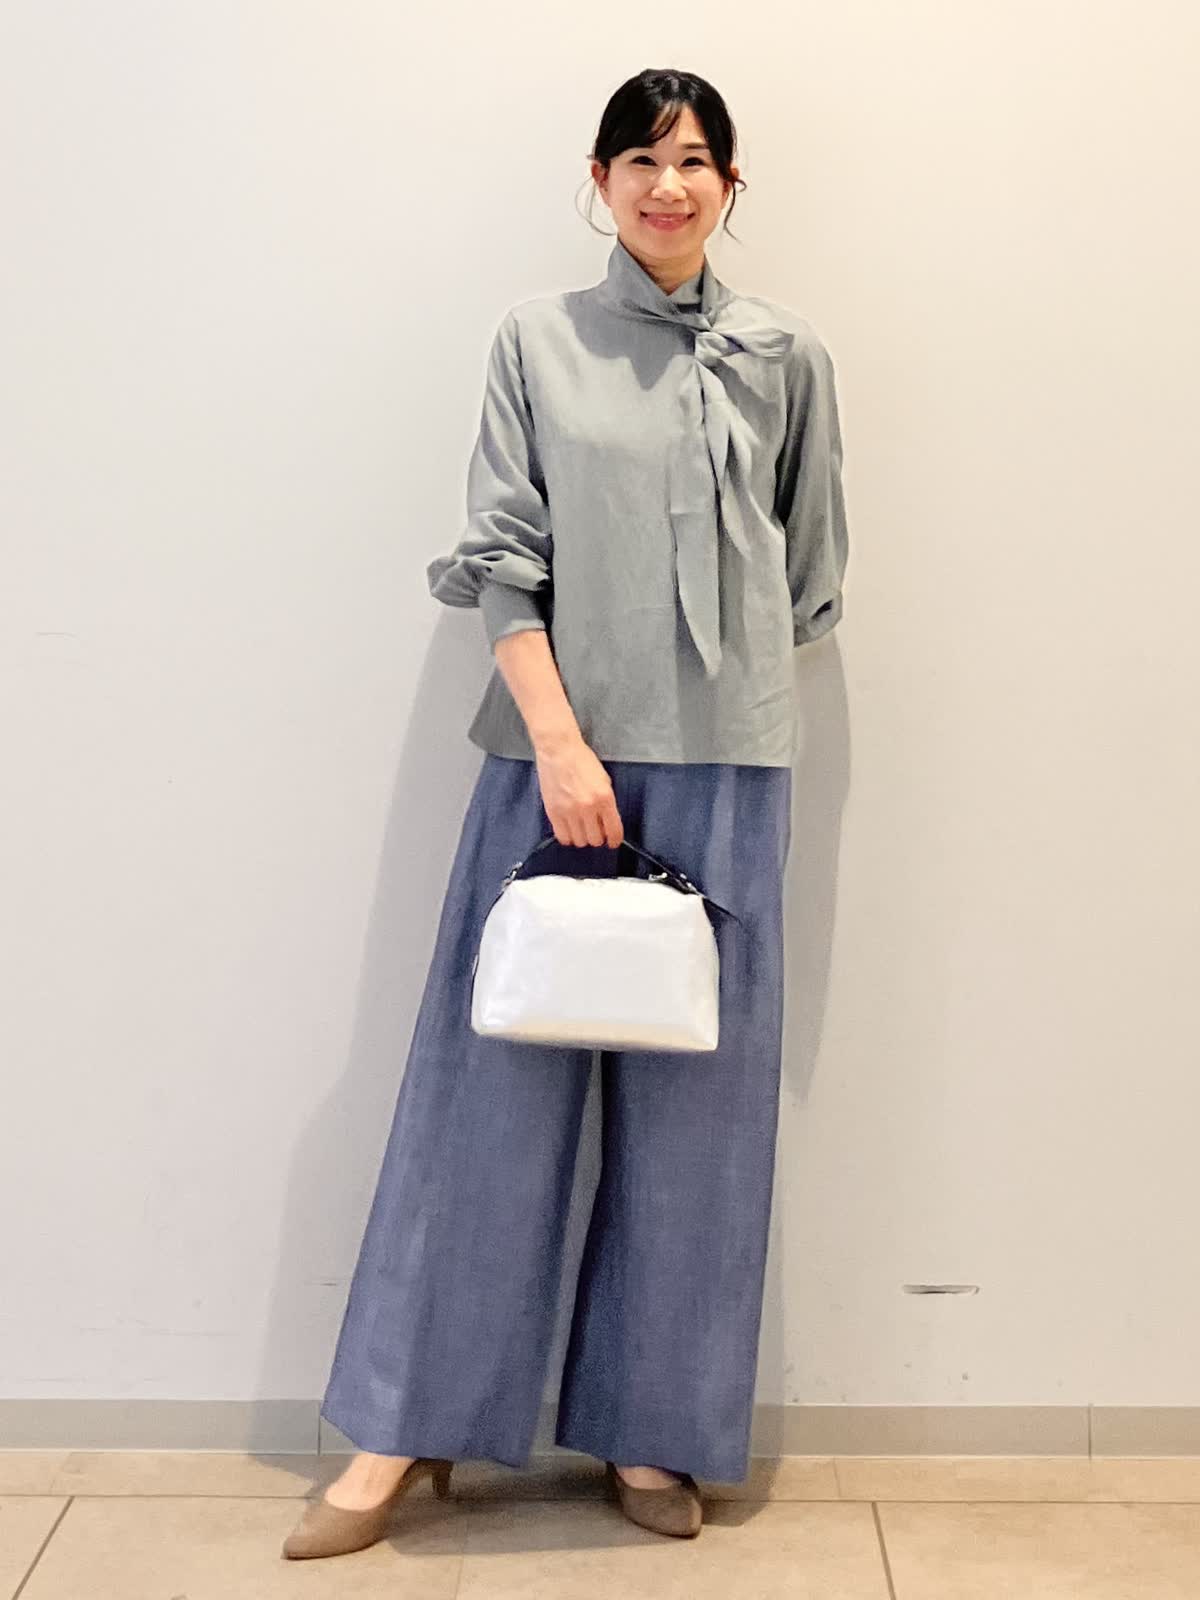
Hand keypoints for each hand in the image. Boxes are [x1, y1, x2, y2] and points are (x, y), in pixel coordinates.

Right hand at [533, 732, 623, 847]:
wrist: (559, 750)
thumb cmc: (582, 760)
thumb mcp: (604, 780)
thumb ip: (607, 802)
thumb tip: (607, 822)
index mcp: (604, 798)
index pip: (614, 830)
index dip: (615, 840)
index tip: (613, 842)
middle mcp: (588, 807)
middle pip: (595, 839)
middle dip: (598, 837)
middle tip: (596, 831)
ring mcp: (569, 811)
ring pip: (579, 841)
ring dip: (583, 838)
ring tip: (582, 829)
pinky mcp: (553, 812)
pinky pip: (562, 836)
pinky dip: (568, 837)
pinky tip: (570, 830)